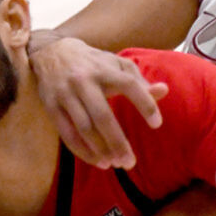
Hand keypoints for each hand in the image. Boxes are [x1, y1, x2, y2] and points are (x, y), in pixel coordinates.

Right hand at [29, 32, 167, 169]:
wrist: (51, 51)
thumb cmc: (93, 63)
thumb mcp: (116, 65)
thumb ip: (139, 81)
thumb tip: (164, 90)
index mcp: (105, 69)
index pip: (129, 85)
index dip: (144, 104)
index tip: (157, 124)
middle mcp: (84, 81)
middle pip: (102, 116)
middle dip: (117, 142)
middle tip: (130, 162)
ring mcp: (66, 94)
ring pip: (84, 127)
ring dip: (100, 149)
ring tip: (115, 164)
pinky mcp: (51, 106)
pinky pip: (67, 133)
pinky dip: (82, 150)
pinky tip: (97, 161)